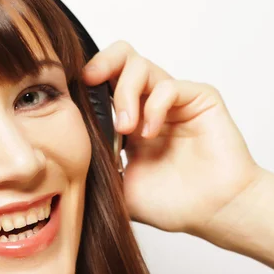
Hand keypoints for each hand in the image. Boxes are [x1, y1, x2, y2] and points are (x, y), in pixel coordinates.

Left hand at [82, 40, 259, 235]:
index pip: (103, 85)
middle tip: (90, 83)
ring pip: (141, 66)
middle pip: (121, 60)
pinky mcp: (199, 99)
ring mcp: (173, 102)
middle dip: (101, 64)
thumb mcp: (116, 188)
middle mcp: (148, 107)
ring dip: (125, 94)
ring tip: (126, 129)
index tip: (69, 96)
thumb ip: (94, 167)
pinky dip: (154, 106)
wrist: (209, 213)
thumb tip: (64, 151)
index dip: (86, 84)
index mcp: (127, 124)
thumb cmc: (169, 204)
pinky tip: (149, 134)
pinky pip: (169, 86)